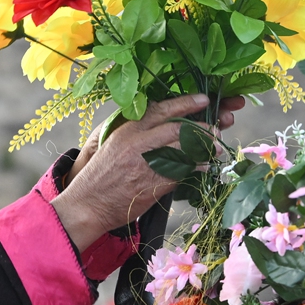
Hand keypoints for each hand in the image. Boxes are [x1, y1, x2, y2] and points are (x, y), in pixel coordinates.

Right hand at [50, 93, 244, 249]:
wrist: (88, 204)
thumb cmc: (102, 175)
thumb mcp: (116, 144)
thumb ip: (139, 134)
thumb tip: (168, 126)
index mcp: (128, 130)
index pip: (161, 109)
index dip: (186, 102)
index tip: (204, 99)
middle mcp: (138, 144)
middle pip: (178, 128)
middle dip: (201, 127)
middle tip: (215, 128)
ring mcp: (146, 165)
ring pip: (184, 150)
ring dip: (204, 147)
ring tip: (215, 146)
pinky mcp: (153, 185)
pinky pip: (182, 173)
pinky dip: (197, 167)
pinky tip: (205, 165)